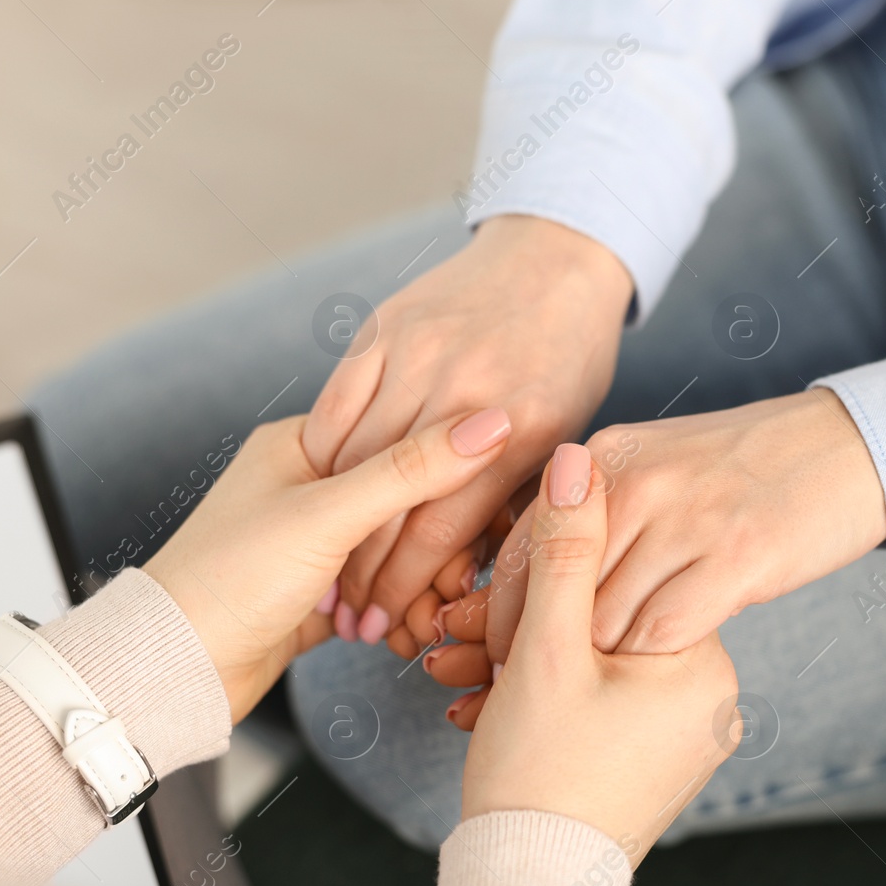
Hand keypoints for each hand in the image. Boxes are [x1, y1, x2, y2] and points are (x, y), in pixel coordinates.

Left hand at [144, 410, 510, 722]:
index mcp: (305, 442)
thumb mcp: (329, 516)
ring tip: (422, 625)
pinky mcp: (319, 590)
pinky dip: (396, 614)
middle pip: (408, 502)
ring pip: (399, 553)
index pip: (404, 440)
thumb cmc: (230, 578)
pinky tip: (401, 637)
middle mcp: (312, 484)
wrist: (173, 667)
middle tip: (454, 591)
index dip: (451, 483)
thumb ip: (412, 470)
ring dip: (418, 591)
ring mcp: (316, 540)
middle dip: (437, 554)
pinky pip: (380, 592)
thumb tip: (492, 422)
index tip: (483, 523)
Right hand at [301, 214, 631, 646]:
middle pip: (388, 504)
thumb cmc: (568, 360)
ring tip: (325, 573)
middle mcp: (466, 389)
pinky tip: (317, 496)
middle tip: (350, 618)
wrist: (555, 258)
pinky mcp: (383, 327)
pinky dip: (321, 458)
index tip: (386, 626)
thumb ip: (519, 500)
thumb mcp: (563, 436)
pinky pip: (335, 405)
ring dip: (330, 525)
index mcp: (522, 428)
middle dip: (362, 574)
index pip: (439, 530)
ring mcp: (419, 353)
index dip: (404, 589)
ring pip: (352, 460)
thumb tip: (475, 582)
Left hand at [424, 388, 885, 690]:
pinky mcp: (736, 557)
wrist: (846, 446)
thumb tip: (533, 571)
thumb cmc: (746, 470)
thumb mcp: (654, 465)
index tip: (485, 660)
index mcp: (604, 456)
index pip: (522, 549)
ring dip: (582, 673)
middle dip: (520, 654)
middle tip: (505, 698)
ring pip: (599, 620)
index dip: (497, 615)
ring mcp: (685, 518)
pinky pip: (660, 633)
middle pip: (549, 591)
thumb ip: (593, 510)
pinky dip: (642, 669)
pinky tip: (640, 688)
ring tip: (568, 709)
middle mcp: (634, 482)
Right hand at [459, 444, 739, 865]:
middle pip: (599, 621)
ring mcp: (678, 732)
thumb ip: (562, 549)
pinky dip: (538, 700)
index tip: (482, 595)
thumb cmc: (537, 776)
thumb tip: (579, 457)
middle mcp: (706, 696)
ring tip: (451, 670)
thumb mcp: (544, 650)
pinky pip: (590, 704)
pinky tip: (480, 702)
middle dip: (516, 625)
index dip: (540, 576)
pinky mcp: (647, 759)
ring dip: (514, 664)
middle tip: (451, 632)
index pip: (622, 572)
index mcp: (701, 661)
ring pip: (586, 664)